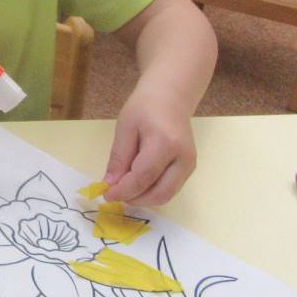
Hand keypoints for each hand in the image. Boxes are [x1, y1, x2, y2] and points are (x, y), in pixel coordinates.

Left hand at [101, 86, 196, 206]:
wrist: (170, 98)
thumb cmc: (145, 107)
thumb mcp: (125, 128)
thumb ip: (119, 158)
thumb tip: (110, 184)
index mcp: (165, 143)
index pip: (143, 176)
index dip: (124, 190)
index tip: (106, 194)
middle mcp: (183, 158)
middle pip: (160, 193)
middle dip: (135, 199)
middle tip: (115, 194)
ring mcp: (189, 165)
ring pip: (166, 195)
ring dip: (143, 198)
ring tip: (125, 189)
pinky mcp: (189, 168)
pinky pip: (170, 189)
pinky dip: (152, 192)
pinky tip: (137, 184)